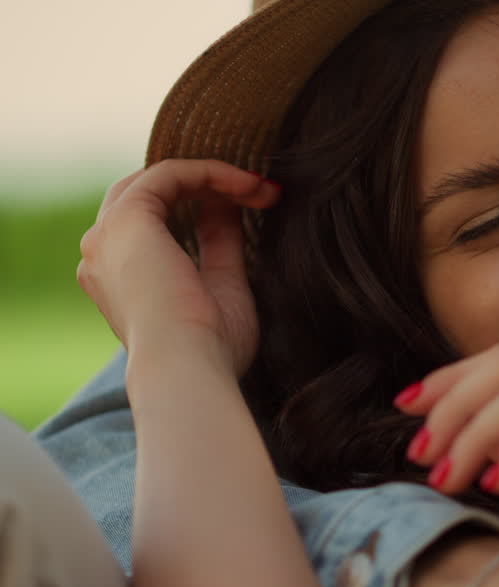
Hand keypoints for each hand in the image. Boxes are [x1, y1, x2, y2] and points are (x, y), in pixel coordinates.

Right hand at [77, 159, 279, 376]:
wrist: (189, 368)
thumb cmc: (210, 347)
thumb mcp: (222, 285)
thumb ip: (220, 244)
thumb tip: (229, 206)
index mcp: (120, 278)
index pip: (157, 223)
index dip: (208, 207)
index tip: (259, 208)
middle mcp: (103, 254)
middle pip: (152, 195)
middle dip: (210, 187)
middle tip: (261, 193)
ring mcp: (108, 235)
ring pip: (159, 180)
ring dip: (215, 177)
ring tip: (261, 189)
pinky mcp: (127, 219)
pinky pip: (169, 174)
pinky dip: (211, 172)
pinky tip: (249, 185)